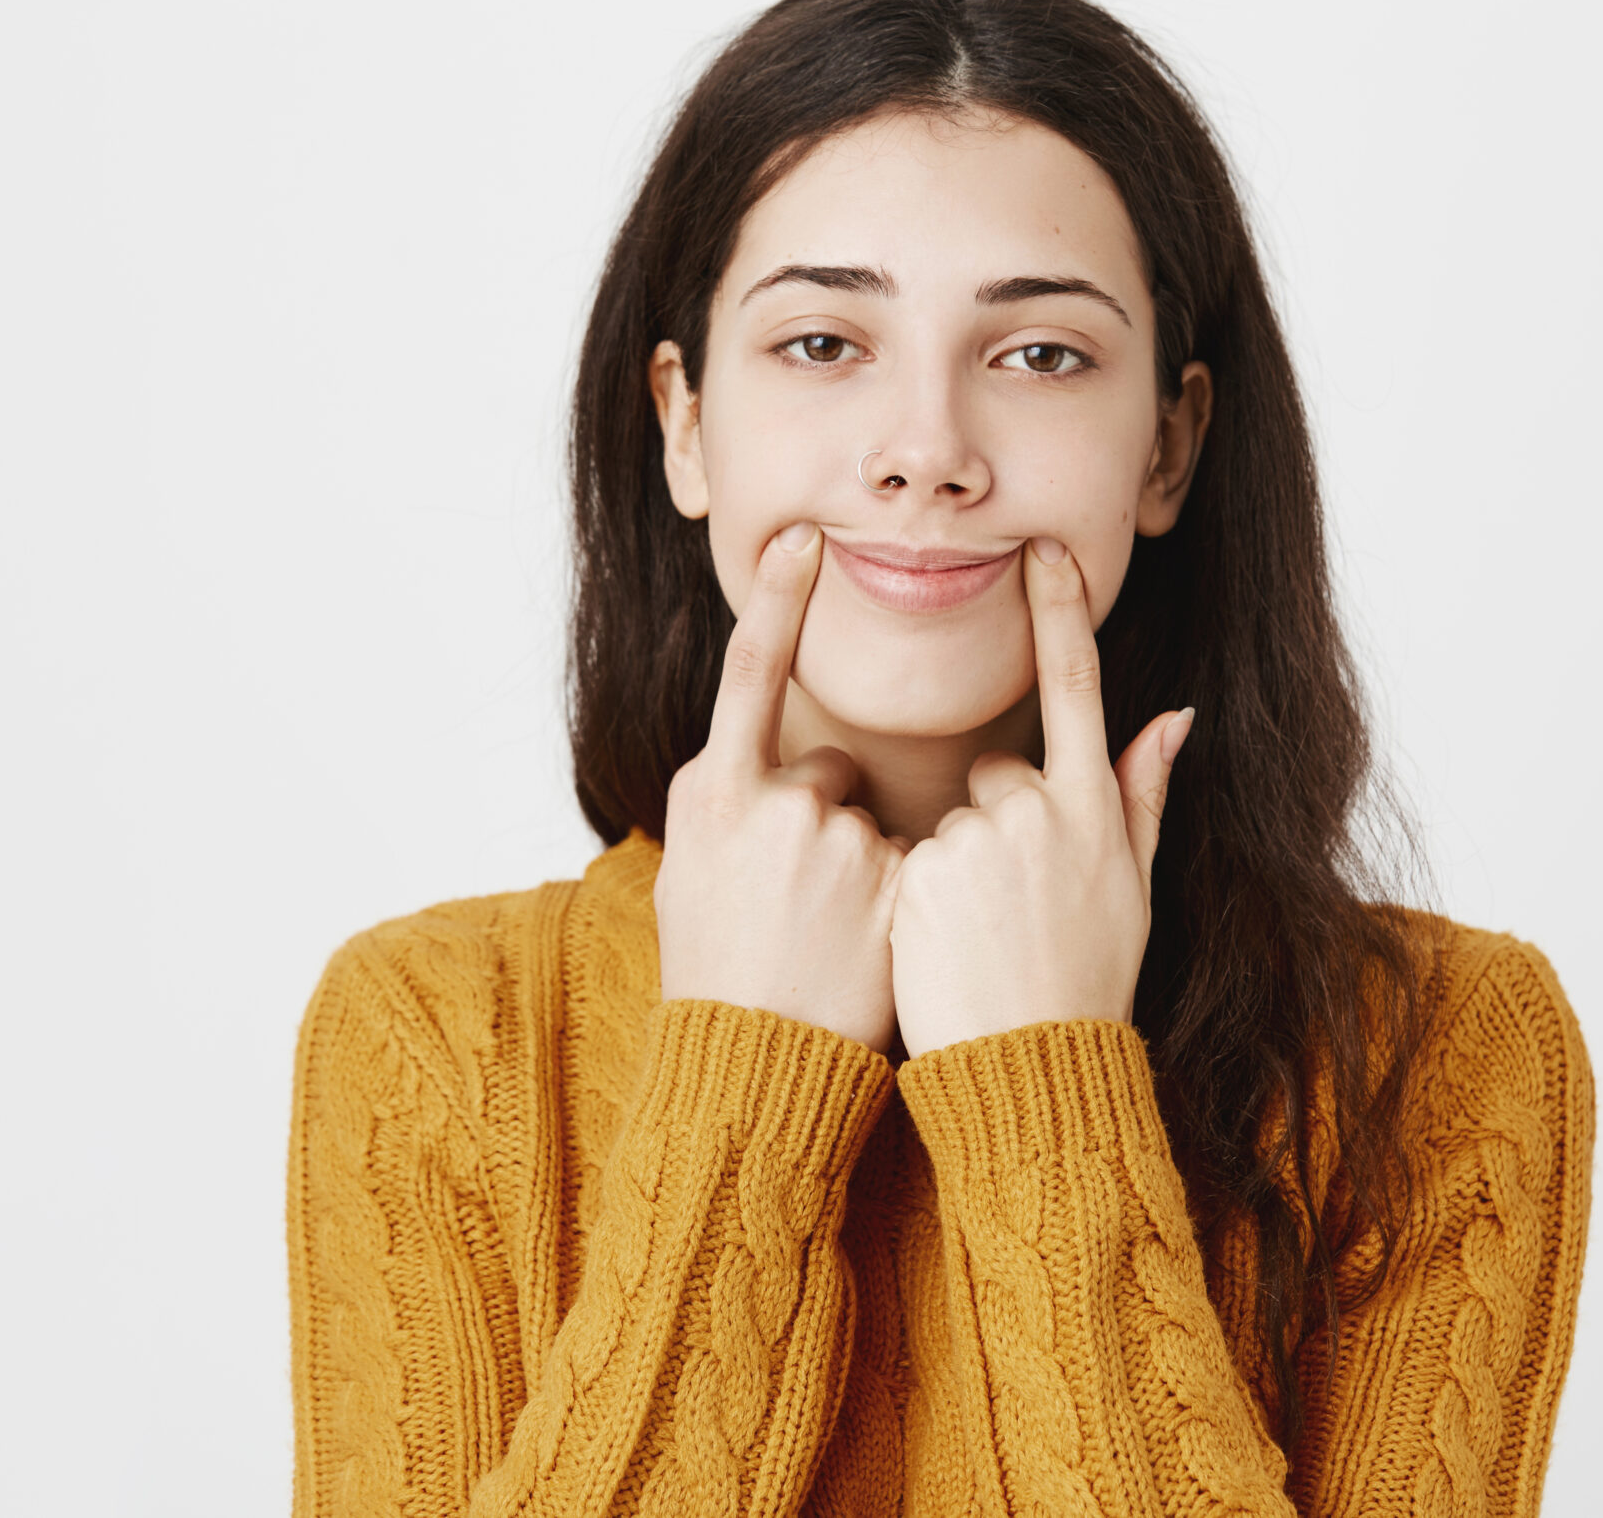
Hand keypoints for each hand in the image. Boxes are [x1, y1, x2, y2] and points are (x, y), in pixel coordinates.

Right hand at [654, 522, 903, 1055]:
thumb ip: (725, 799)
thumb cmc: (715, 970)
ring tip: (824, 939)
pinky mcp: (892, 879)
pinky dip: (896, 898)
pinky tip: (863, 947)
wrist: (749, 1067)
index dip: (781, 600)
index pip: (752, 672)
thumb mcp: (690, 868)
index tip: (807, 535)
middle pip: (827, 770)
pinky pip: (911, 862)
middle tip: (793, 904)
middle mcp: (775, 801)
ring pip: (871, 820)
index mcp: (715, 791)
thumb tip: (746, 758)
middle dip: (825, 821)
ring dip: (862, 864)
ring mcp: (836, 839)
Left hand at [889, 536, 1194, 1058]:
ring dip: (959, 866)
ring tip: (981, 939)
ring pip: (955, 820)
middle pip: (998, 775)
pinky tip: (945, 946)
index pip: (1076, 684)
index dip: (1058, 610)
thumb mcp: (1136, 886)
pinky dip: (921, 895)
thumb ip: (1144, 791)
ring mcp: (978, 841)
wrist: (1032, 1068)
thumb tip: (1177, 713)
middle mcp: (1039, 812)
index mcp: (1092, 807)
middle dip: (997, 825)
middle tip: (1012, 910)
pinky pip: (910, 856)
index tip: (1041, 549)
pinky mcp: (921, 874)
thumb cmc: (1089, 982)